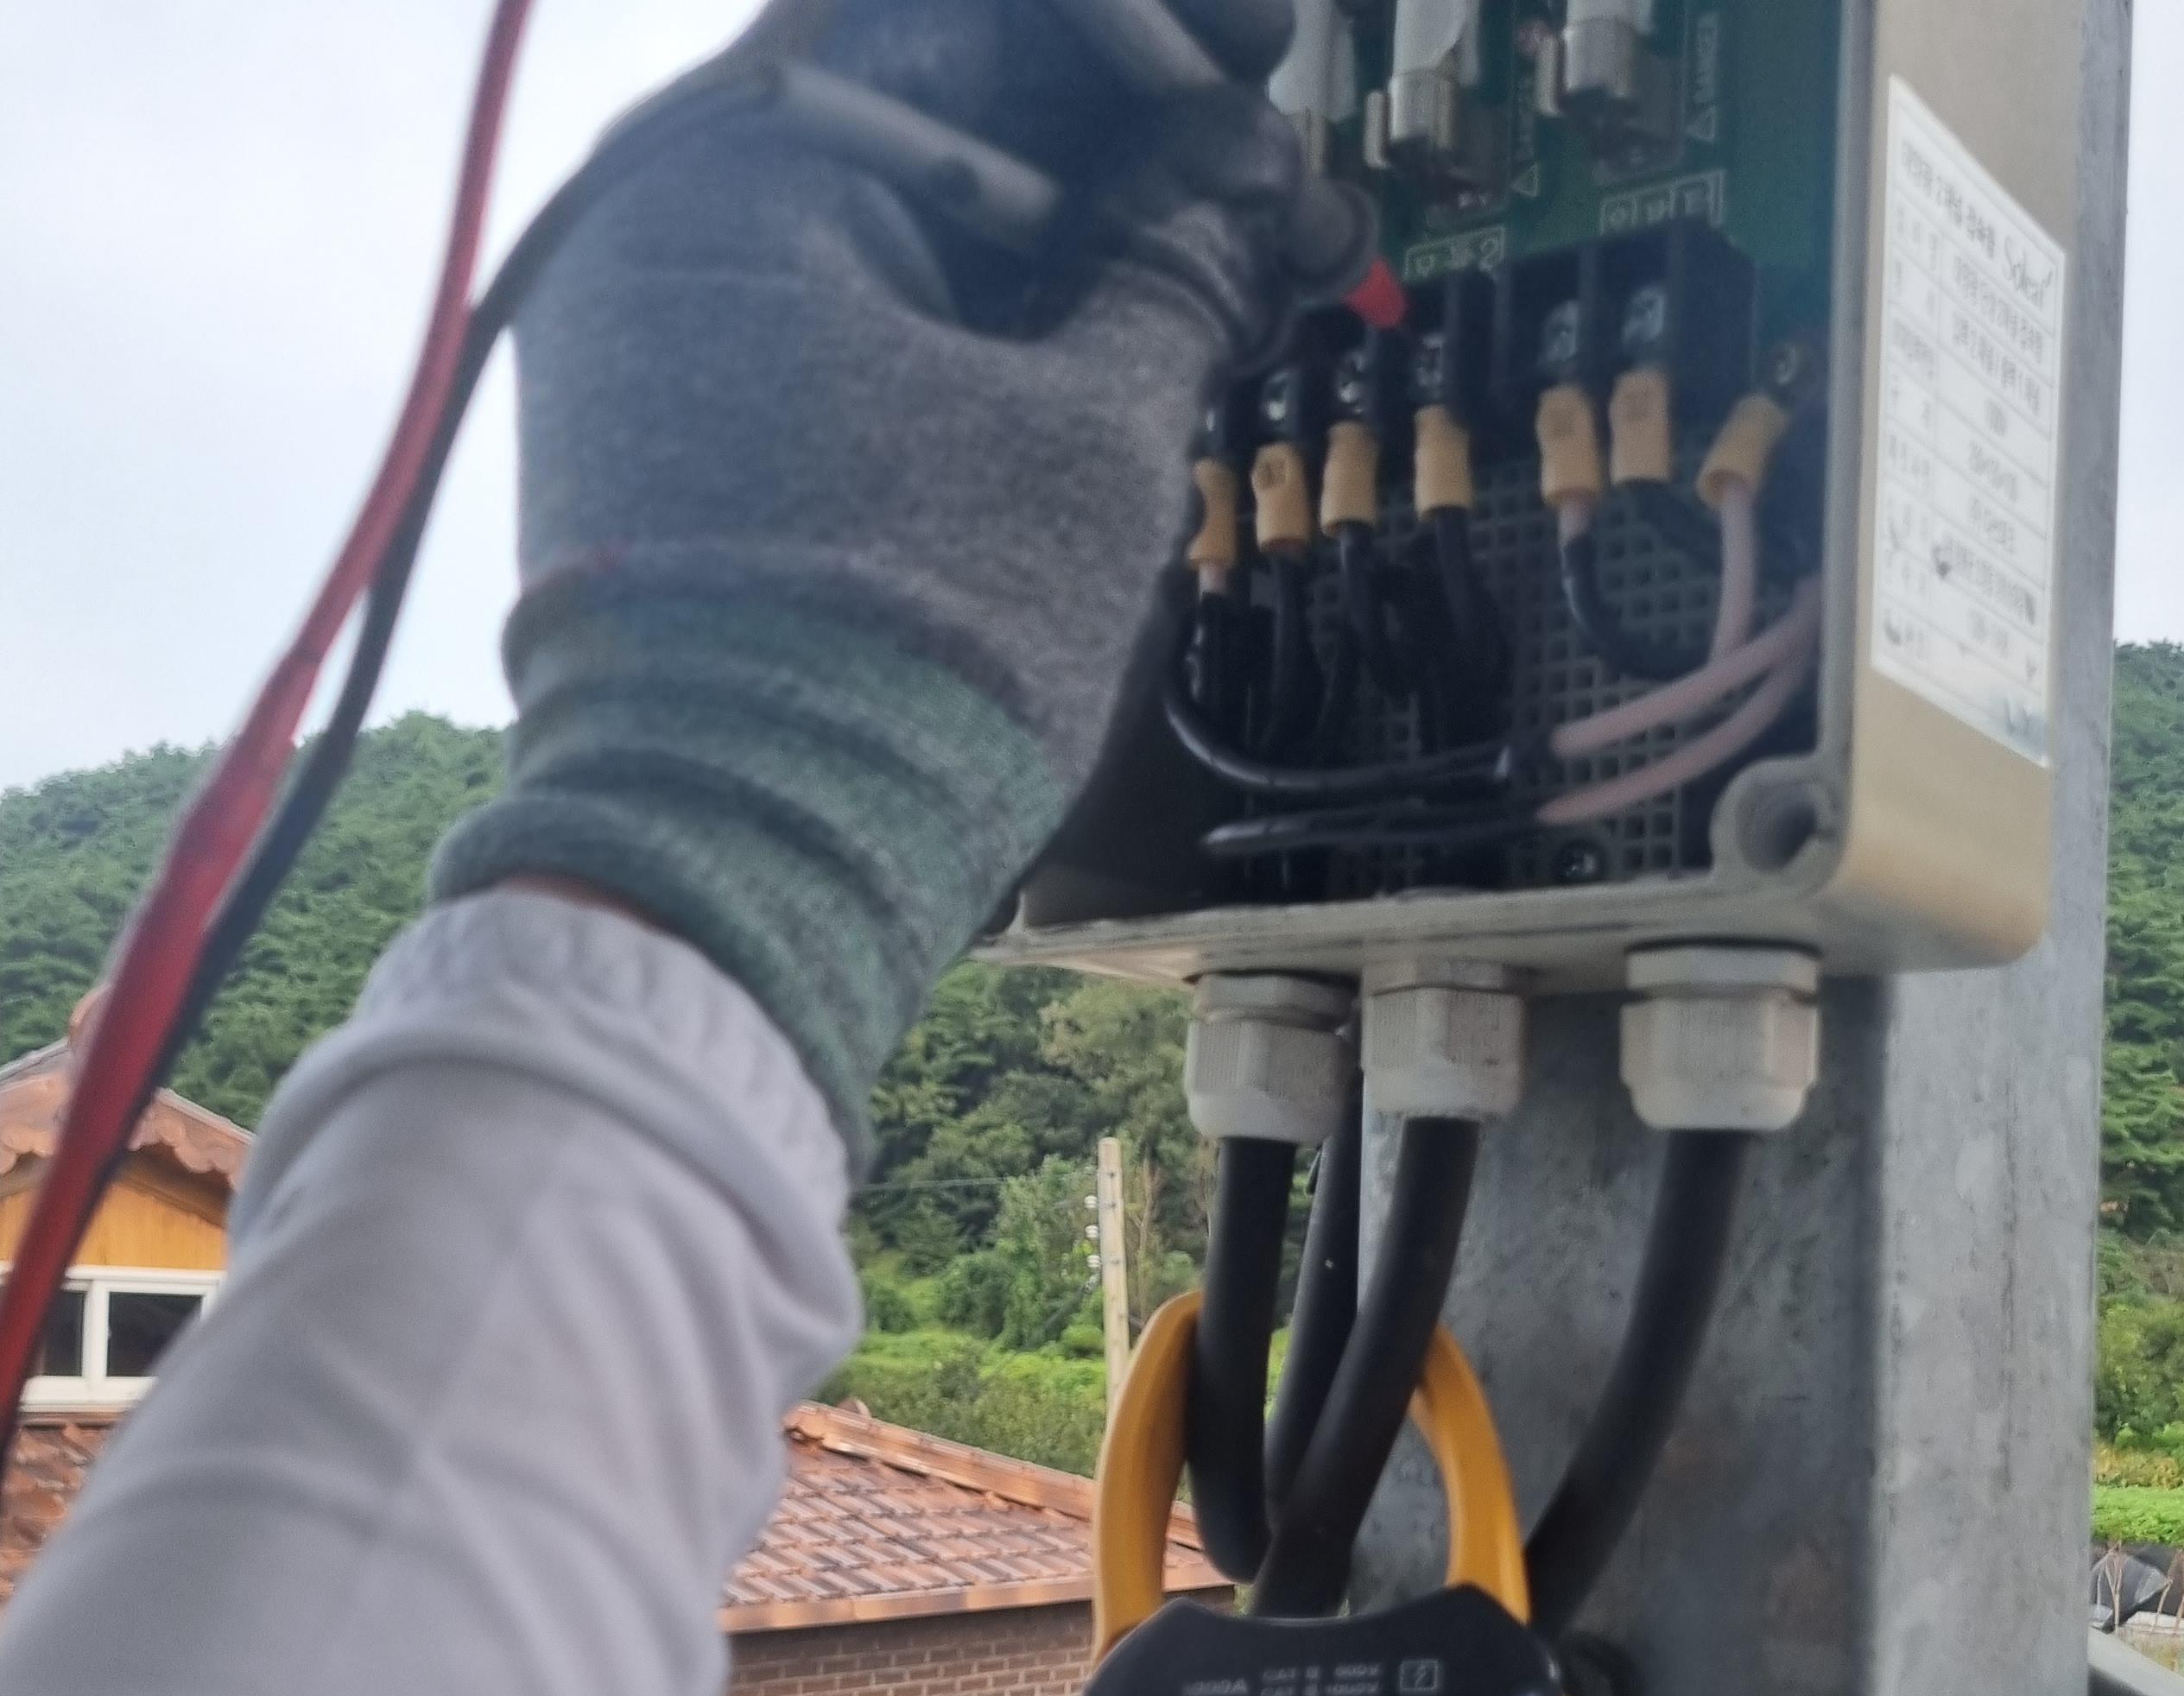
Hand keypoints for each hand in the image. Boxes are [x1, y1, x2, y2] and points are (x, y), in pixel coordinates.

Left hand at [433, 0, 1315, 1175]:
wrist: (744, 879)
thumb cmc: (918, 649)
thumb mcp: (1086, 448)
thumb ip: (1175, 277)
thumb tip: (1257, 176)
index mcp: (736, 165)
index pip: (970, 28)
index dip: (1148, 38)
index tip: (1277, 57)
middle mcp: (666, 225)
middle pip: (933, 128)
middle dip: (1123, 153)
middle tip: (1274, 184)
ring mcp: (663, 342)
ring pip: (901, 240)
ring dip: (1069, 252)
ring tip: (1226, 278)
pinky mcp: (687, 449)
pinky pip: (851, 336)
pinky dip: (979, 336)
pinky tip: (1107, 350)